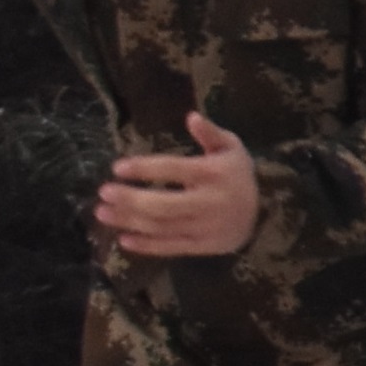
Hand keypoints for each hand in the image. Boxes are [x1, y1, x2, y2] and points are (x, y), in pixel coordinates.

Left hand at [94, 113, 261, 260]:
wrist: (263, 215)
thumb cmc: (236, 175)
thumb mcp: (231, 148)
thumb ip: (211, 133)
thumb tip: (191, 117)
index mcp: (214, 174)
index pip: (174, 169)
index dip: (144, 168)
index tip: (117, 168)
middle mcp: (211, 202)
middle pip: (164, 205)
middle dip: (131, 200)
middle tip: (103, 193)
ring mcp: (207, 227)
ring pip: (163, 227)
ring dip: (129, 221)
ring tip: (103, 213)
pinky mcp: (204, 246)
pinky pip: (171, 247)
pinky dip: (146, 246)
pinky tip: (124, 239)